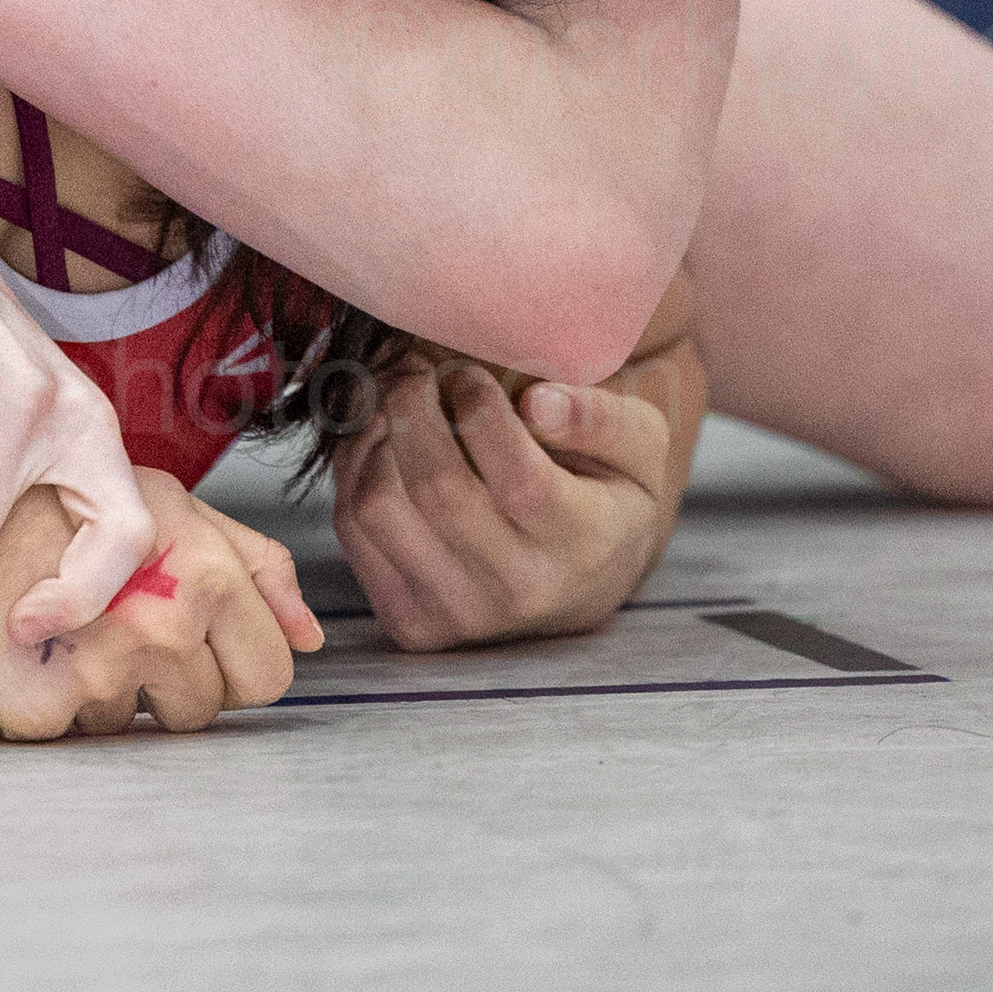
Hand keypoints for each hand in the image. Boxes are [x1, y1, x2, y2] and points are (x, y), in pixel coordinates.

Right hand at [0, 474, 324, 739]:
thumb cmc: (55, 495)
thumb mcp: (166, 503)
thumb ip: (252, 564)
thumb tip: (310, 634)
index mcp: (204, 572)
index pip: (269, 673)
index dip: (237, 664)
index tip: (196, 643)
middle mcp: (160, 624)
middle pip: (205, 711)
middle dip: (173, 684)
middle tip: (120, 630)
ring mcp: (98, 672)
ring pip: (135, 731)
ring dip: (107, 695)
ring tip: (68, 633)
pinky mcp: (38, 711)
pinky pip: (72, 740)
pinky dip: (50, 707)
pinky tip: (31, 653)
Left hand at [331, 324, 707, 651]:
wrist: (582, 585)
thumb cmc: (608, 495)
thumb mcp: (640, 448)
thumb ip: (600, 418)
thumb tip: (537, 402)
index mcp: (580, 545)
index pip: (515, 474)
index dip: (477, 406)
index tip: (468, 373)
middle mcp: (516, 591)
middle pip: (436, 487)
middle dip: (413, 406)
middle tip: (416, 369)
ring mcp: (456, 615)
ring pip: (379, 507)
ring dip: (376, 435)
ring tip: (398, 402)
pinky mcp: (410, 622)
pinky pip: (353, 532)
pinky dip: (354, 471)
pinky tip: (382, 441)